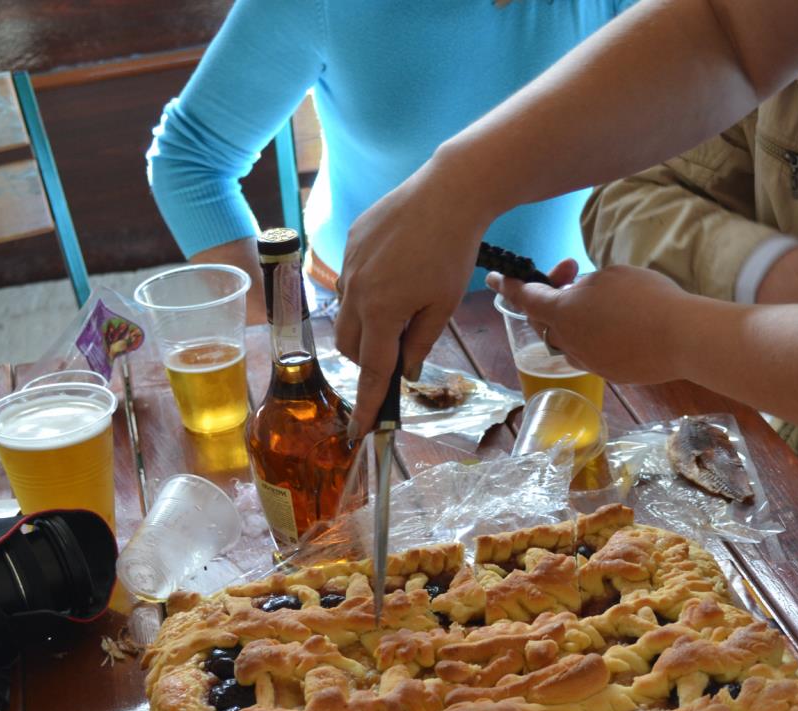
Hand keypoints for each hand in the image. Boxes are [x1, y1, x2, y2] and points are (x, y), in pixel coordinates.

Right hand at [335, 161, 495, 432]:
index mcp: (381, 313)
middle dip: (368, 359)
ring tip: (401, 307)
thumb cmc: (452, 252)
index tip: (358, 431)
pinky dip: (365, 293)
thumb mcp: (444, 306)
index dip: (366, 404)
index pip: (372, 371)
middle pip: (349, 346)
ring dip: (365, 326)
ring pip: (345, 314)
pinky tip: (395, 274)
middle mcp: (355, 292)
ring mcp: (348, 266)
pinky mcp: (348, 243)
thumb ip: (420, 343)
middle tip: (399, 350)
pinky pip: (348, 281)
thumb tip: (404, 372)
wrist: (446, 193)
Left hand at [486, 264, 693, 385]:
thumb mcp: (609, 276)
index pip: (525, 296)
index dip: (508, 285)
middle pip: (545, 320)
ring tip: (603, 304)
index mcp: (561, 312)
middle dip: (553, 297)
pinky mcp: (608, 374)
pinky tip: (623, 328)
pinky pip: (591, 353)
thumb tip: (579, 297)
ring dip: (575, 321)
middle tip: (573, 274)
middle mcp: (567, 341)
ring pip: (568, 339)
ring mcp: (587, 361)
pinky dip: (597, 337)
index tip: (493, 278)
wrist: (681, 338)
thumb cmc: (645, 297)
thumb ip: (584, 285)